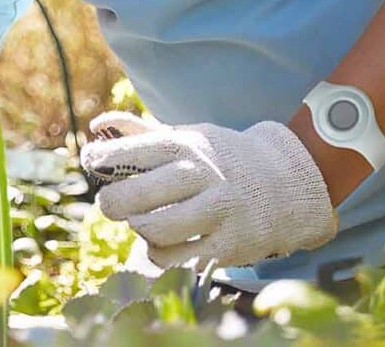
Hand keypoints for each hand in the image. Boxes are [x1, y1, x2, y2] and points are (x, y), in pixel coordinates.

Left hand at [79, 110, 336, 268]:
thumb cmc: (224, 160)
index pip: (128, 152)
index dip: (101, 159)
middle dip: (112, 203)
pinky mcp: (230, 246)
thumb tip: (97, 125)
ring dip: (139, 229)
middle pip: (133, 197)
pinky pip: (178, 259)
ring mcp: (218, 213)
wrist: (290, 184)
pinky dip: (160, 255)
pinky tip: (164, 244)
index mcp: (186, 147)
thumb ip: (141, 133)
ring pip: (153, 231)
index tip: (94, 163)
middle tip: (113, 204)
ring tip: (142, 222)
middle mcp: (201, 177)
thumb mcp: (189, 138)